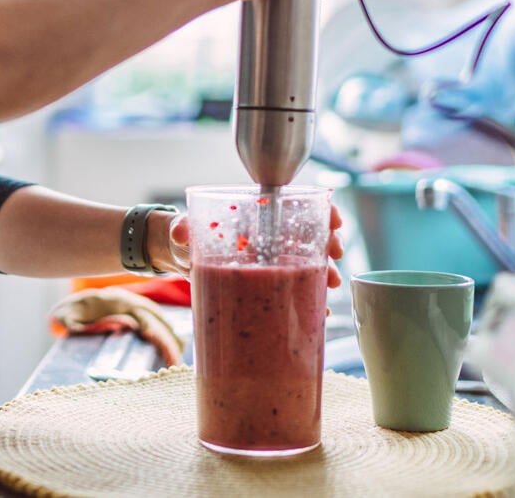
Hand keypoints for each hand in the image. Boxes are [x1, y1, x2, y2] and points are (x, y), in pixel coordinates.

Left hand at [152, 203, 344, 289]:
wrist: (181, 257)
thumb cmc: (187, 233)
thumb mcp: (185, 227)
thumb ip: (182, 226)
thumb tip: (180, 232)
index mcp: (257, 215)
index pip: (298, 204)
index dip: (321, 209)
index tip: (333, 219)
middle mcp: (270, 236)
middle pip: (311, 234)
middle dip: (330, 242)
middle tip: (334, 255)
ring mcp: (271, 260)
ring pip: (309, 262)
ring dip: (326, 271)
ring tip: (331, 285)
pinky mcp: (267, 284)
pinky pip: (295, 289)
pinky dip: (310, 299)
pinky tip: (320, 310)